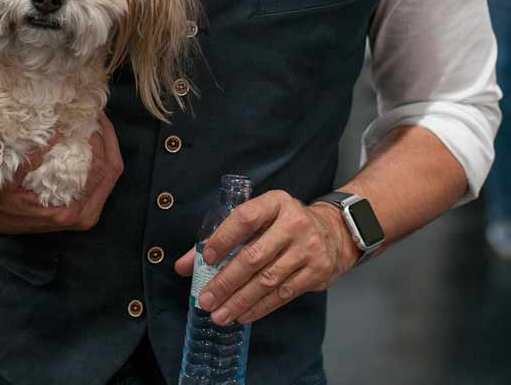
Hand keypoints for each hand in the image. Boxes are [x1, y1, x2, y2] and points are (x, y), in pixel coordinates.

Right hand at [0, 113, 123, 234]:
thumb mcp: (10, 180)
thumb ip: (32, 161)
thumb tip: (57, 136)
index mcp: (70, 211)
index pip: (101, 171)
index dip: (102, 141)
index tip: (92, 117)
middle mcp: (83, 216)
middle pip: (111, 172)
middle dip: (108, 140)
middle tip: (95, 115)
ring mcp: (85, 215)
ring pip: (109, 176)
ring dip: (105, 148)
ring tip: (94, 123)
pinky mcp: (82, 210)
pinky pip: (100, 181)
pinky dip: (99, 158)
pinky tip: (88, 140)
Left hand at [174, 190, 359, 325]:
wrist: (334, 232)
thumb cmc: (285, 224)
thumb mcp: (260, 217)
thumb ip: (221, 237)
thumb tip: (184, 265)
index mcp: (276, 203)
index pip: (246, 218)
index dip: (224, 238)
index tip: (205, 258)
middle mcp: (293, 224)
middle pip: (254, 256)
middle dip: (226, 281)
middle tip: (206, 299)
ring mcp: (307, 249)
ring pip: (267, 280)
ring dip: (239, 300)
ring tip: (218, 314)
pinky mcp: (315, 273)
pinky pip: (282, 295)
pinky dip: (259, 308)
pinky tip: (241, 315)